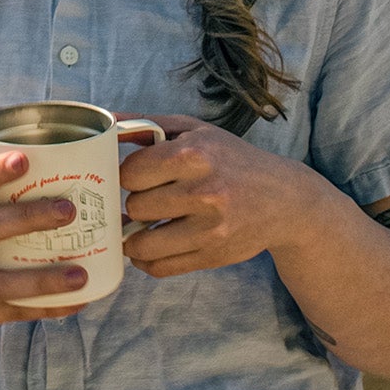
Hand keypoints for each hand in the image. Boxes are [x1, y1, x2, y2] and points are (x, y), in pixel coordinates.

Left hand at [118, 113, 311, 278]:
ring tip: (137, 226)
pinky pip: (160, 267)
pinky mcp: (212, 257)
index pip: (131, 173)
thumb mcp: (195, 130)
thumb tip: (104, 121)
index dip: (127, 175)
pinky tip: (150, 245)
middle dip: (135, 203)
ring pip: (142, 244)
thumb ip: (147, 124)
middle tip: (146, 198)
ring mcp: (209, 230)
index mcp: (195, 155)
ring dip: (133, 236)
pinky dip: (146, 259)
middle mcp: (203, 193)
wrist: (285, 200)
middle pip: (135, 207)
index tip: (136, 176)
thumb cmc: (232, 159)